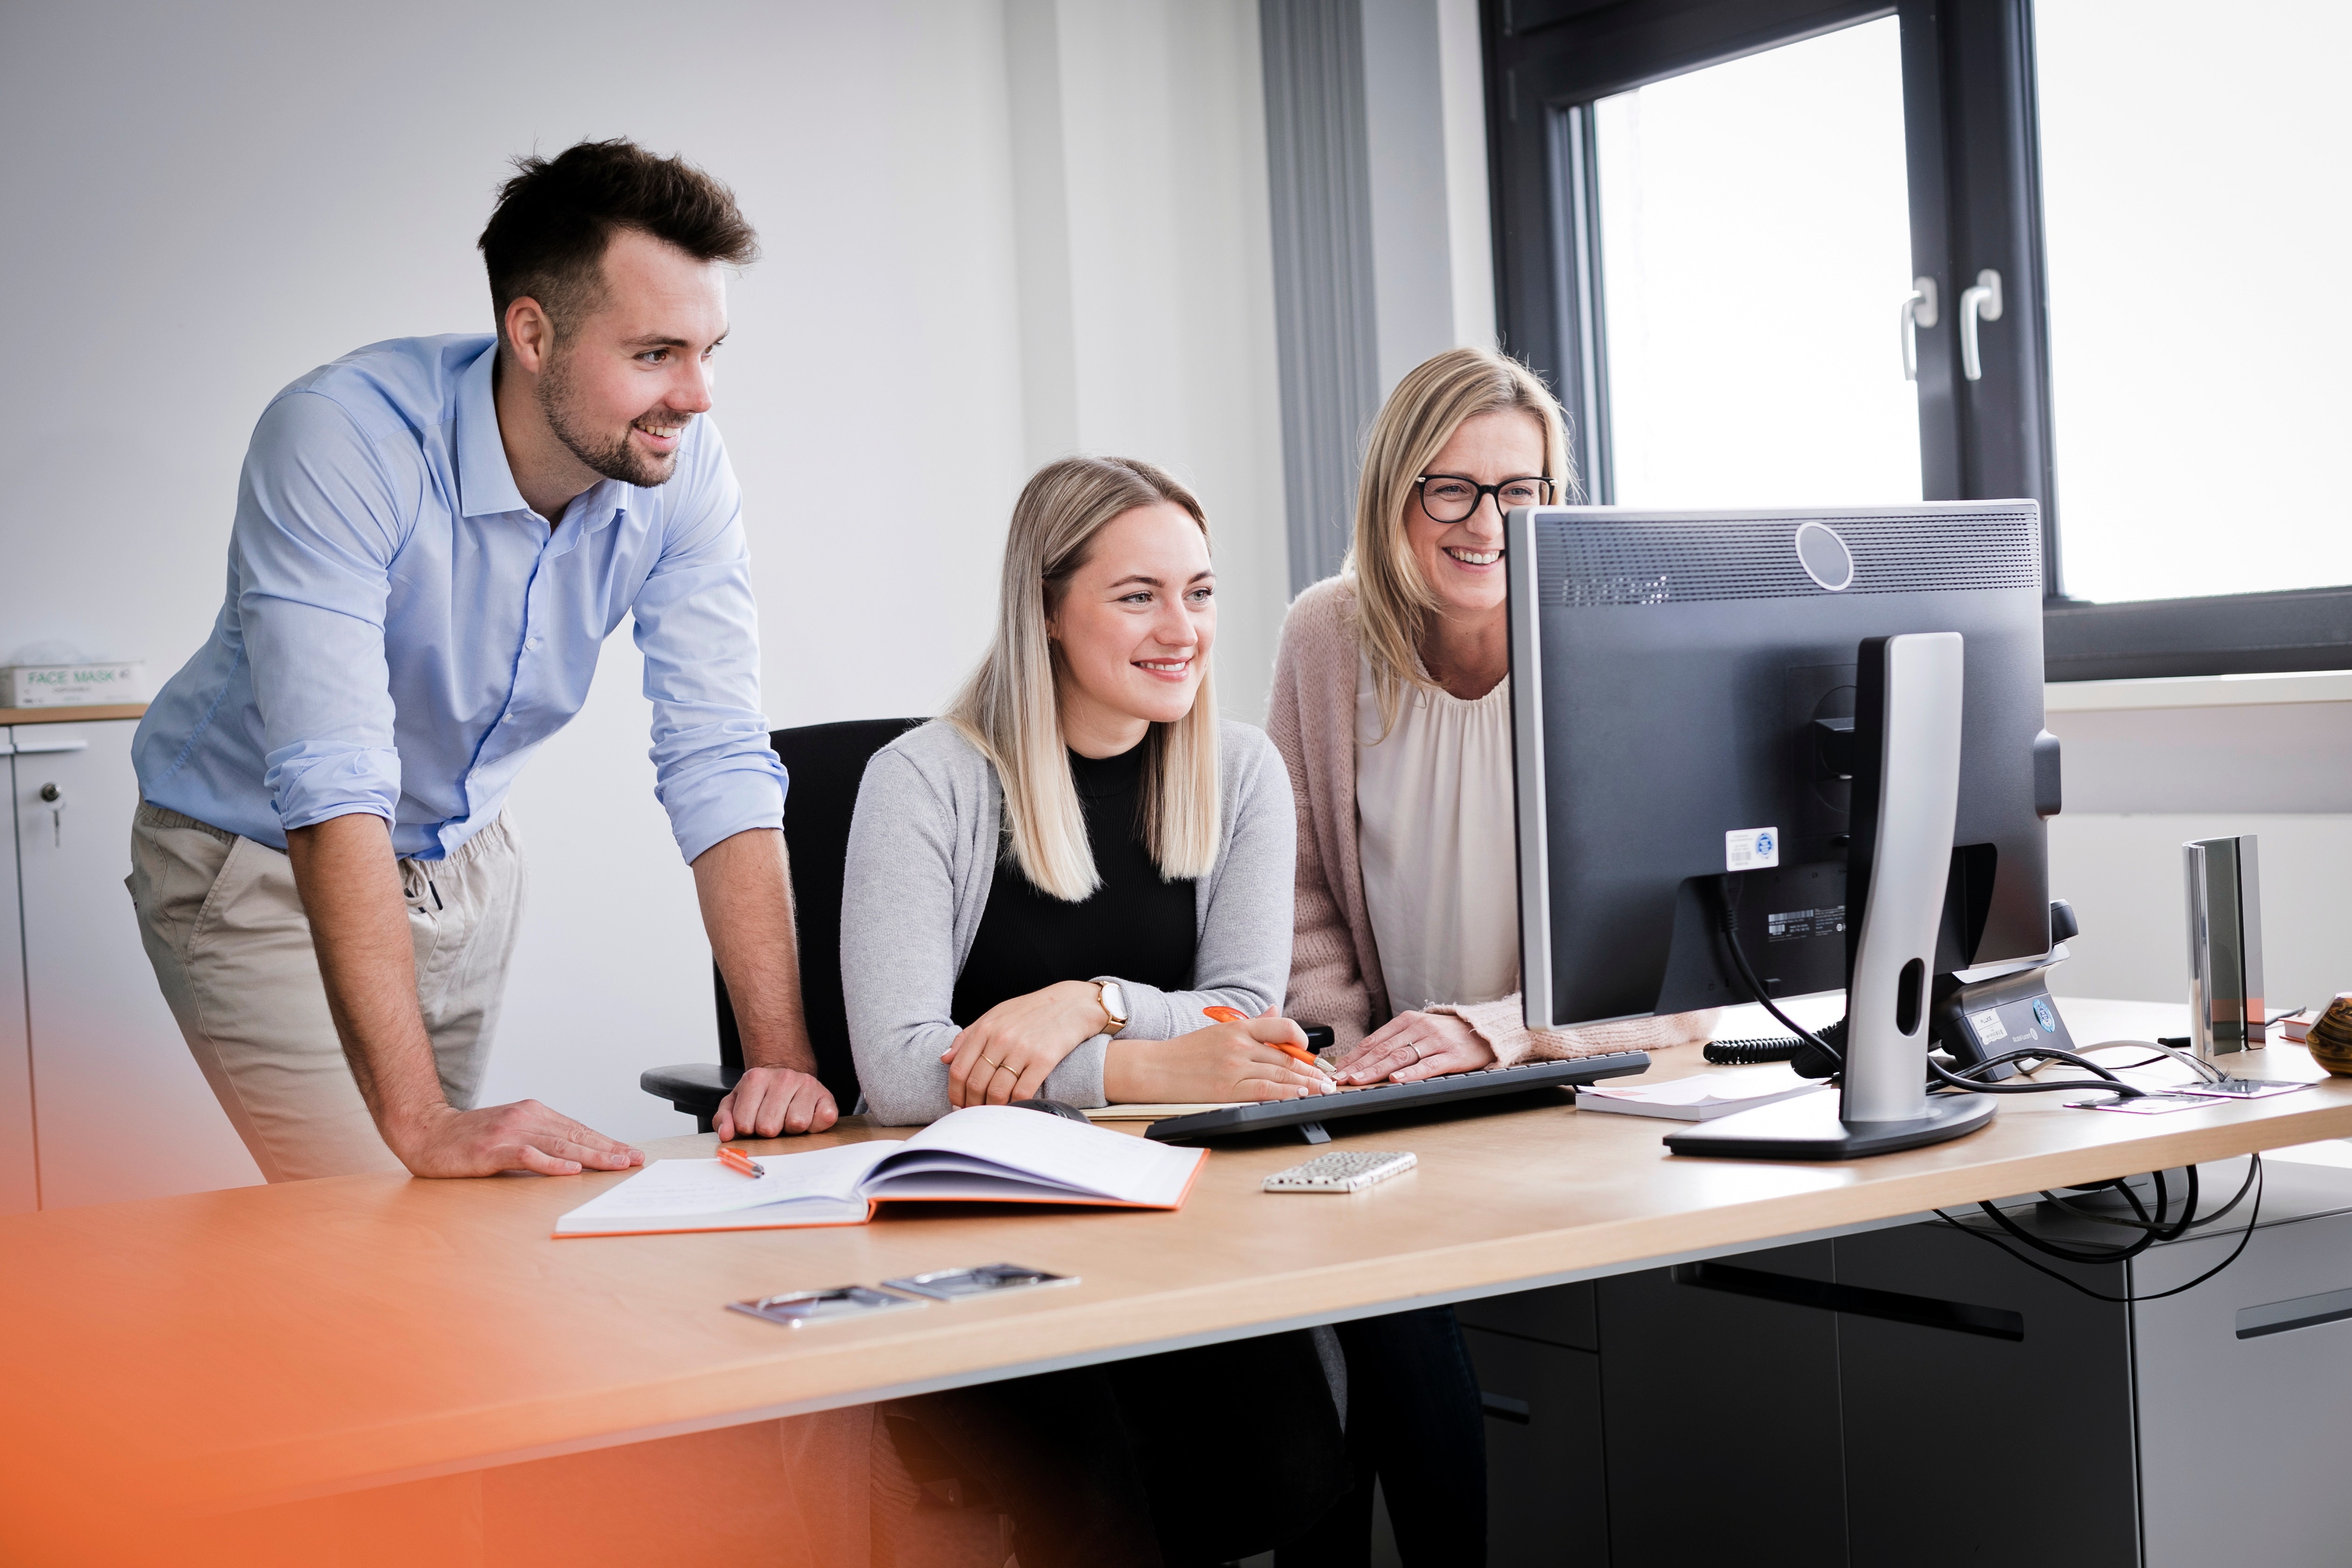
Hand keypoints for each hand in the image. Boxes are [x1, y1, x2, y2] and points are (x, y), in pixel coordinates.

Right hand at [387, 1100, 643, 1177]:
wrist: (427, 1133)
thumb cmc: (471, 1139)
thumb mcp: (511, 1134)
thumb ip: (540, 1141)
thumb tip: (575, 1158)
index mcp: (534, 1112)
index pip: (578, 1129)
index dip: (606, 1141)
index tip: (630, 1153)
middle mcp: (527, 1117)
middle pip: (576, 1135)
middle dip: (609, 1149)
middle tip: (635, 1160)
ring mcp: (511, 1132)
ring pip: (560, 1145)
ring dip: (592, 1156)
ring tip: (616, 1164)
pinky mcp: (494, 1149)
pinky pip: (529, 1156)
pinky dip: (552, 1164)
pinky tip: (572, 1171)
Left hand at [716, 1066, 838, 1139]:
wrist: (789, 1080)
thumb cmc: (762, 1096)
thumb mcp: (736, 1102)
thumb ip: (724, 1118)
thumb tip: (726, 1134)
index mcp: (756, 1077)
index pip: (744, 1124)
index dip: (747, 1129)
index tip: (753, 1120)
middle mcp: (783, 1077)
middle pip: (769, 1127)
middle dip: (768, 1131)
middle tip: (772, 1121)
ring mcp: (807, 1084)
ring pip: (796, 1125)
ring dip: (791, 1130)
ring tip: (788, 1118)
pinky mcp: (827, 1097)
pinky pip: (823, 1121)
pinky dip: (815, 1126)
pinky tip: (808, 1118)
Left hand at [941, 980, 1111, 1106]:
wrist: (1070, 1004)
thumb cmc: (1031, 1011)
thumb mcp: (995, 1015)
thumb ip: (968, 1036)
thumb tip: (944, 1058)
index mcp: (985, 1028)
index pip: (959, 1069)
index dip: (955, 1092)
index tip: (958, 1104)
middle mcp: (1001, 1039)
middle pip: (976, 1084)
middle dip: (972, 1105)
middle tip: (975, 1113)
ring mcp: (1022, 1049)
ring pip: (997, 1091)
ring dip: (992, 1108)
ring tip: (993, 1113)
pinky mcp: (1043, 1059)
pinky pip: (1023, 1091)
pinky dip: (1016, 1104)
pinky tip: (1015, 1106)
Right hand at [1103, 1008, 1334, 1103]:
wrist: (1153, 1068)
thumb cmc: (1185, 1052)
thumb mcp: (1218, 1030)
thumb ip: (1251, 1024)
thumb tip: (1274, 1010)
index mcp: (1237, 1027)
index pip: (1280, 1027)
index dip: (1301, 1039)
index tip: (1310, 1051)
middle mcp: (1238, 1044)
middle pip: (1286, 1056)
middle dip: (1311, 1069)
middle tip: (1329, 1079)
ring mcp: (1233, 1067)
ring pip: (1280, 1074)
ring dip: (1306, 1083)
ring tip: (1322, 1090)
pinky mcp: (1226, 1089)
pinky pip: (1264, 1090)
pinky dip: (1286, 1092)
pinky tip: (1299, 1094)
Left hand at [1332, 1009, 1494, 1084]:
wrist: (1484, 1030)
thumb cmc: (1447, 1033)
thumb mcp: (1419, 1030)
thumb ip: (1396, 1041)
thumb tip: (1365, 1059)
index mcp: (1407, 1021)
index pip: (1374, 1040)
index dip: (1354, 1056)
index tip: (1337, 1070)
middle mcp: (1419, 1028)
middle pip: (1383, 1049)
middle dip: (1359, 1065)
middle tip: (1341, 1078)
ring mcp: (1435, 1041)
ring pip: (1400, 1057)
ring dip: (1377, 1070)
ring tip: (1359, 1080)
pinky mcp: (1452, 1055)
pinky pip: (1428, 1065)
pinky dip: (1411, 1073)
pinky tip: (1396, 1079)